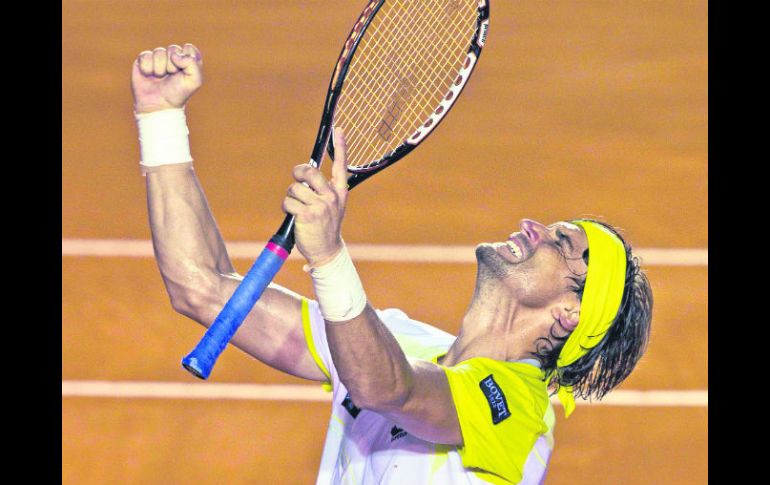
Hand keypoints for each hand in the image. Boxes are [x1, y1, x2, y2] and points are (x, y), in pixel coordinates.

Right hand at [131, 43, 202, 113]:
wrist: (158, 105)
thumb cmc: (177, 93)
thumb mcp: (194, 81)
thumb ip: (192, 63)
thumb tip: (174, 55)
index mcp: (187, 60)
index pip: (189, 48)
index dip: (186, 60)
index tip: (184, 72)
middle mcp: (173, 57)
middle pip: (173, 49)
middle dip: (172, 65)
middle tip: (171, 76)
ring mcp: (158, 57)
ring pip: (159, 52)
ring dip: (160, 68)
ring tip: (160, 78)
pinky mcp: (143, 60)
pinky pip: (146, 55)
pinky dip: (148, 68)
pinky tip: (149, 76)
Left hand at [283, 128, 349, 267]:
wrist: (326, 251)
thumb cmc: (325, 226)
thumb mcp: (331, 206)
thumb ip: (323, 190)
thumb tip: (305, 173)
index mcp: (340, 192)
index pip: (341, 165)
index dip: (340, 146)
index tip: (339, 129)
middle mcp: (332, 197)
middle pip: (309, 172)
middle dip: (297, 173)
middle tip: (296, 179)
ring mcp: (321, 206)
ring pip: (295, 189)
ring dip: (291, 197)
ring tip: (298, 208)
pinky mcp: (307, 215)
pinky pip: (288, 202)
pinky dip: (287, 208)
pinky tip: (294, 217)